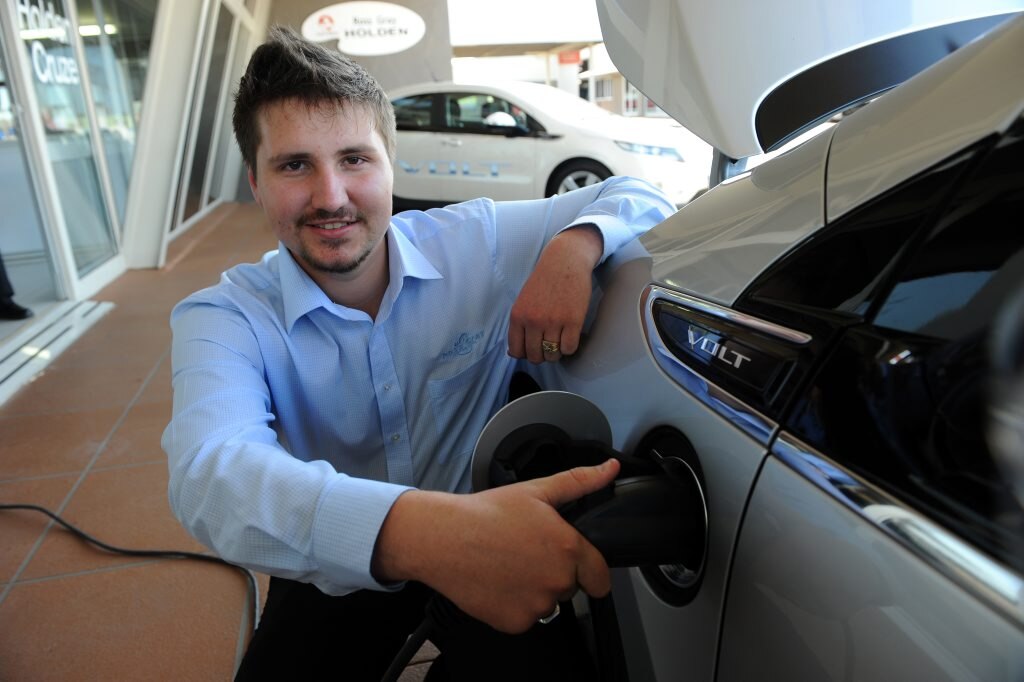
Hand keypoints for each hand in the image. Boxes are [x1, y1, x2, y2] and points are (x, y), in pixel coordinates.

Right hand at [372, 459, 620, 632]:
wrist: (444, 539)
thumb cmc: (486, 514)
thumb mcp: (537, 491)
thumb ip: (580, 482)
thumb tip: (611, 469)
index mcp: (568, 549)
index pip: (600, 576)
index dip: (589, 569)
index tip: (574, 564)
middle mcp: (557, 581)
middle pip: (570, 586)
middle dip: (555, 572)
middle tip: (526, 552)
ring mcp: (536, 605)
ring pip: (547, 602)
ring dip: (535, 589)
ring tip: (508, 565)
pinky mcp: (515, 623)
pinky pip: (525, 618)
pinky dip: (514, 605)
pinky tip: (498, 582)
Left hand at [508, 225, 603, 363]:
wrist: (565, 261)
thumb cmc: (544, 282)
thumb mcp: (523, 301)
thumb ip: (518, 325)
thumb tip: (514, 354)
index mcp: (518, 316)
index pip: (516, 351)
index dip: (525, 355)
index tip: (532, 349)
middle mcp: (533, 321)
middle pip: (535, 356)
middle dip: (542, 356)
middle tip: (548, 346)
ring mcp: (553, 322)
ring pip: (552, 355)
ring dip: (556, 353)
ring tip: (559, 341)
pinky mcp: (573, 321)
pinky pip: (569, 348)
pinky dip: (569, 348)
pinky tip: (569, 337)